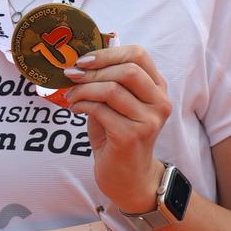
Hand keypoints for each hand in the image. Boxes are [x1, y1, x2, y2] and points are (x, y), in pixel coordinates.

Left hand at [60, 41, 171, 212]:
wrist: (127, 176)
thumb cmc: (117, 136)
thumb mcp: (115, 104)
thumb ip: (107, 81)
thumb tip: (80, 61)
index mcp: (157, 88)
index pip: (138, 54)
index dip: (108, 53)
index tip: (83, 60)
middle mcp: (159, 102)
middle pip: (127, 69)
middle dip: (93, 71)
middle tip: (71, 77)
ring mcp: (148, 120)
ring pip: (111, 89)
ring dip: (83, 90)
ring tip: (71, 97)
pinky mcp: (132, 135)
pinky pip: (101, 110)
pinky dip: (82, 106)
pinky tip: (75, 110)